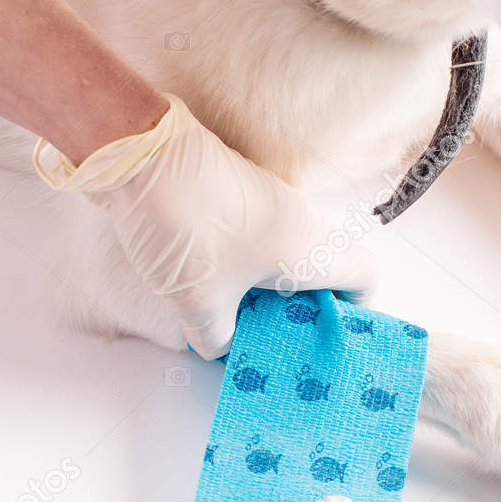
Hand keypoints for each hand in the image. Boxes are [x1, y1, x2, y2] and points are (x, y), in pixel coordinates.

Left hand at [36, 94, 379, 357]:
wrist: (135, 155)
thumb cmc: (183, 226)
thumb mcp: (198, 303)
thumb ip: (217, 338)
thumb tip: (219, 346)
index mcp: (308, 246)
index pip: (366, 275)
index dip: (357, 309)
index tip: (324, 333)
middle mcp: (297, 220)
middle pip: (324, 269)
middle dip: (302, 309)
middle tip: (272, 340)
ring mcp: (267, 202)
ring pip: (286, 254)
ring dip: (268, 289)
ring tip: (235, 321)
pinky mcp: (235, 194)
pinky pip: (256, 239)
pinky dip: (243, 267)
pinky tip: (208, 289)